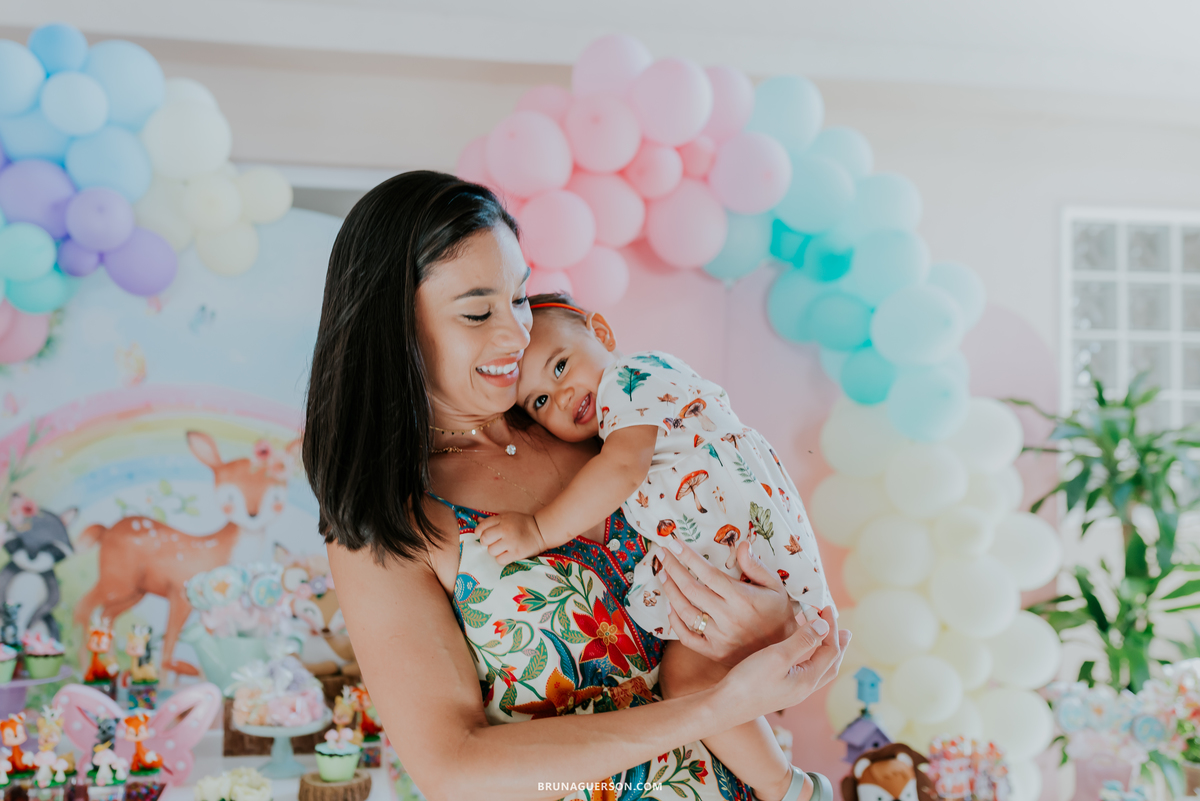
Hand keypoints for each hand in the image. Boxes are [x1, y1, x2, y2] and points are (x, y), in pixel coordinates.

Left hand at [474, 513, 545, 565]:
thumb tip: (478, 521)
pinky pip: (500, 560)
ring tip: (504, 548)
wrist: (541, 530)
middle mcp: (505, 529)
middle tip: (494, 543)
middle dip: (486, 543)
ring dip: (496, 551)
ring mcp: (511, 542)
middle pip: (484, 539)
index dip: (480, 533)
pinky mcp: (517, 553)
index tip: (485, 536)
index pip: (482, 527)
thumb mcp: (508, 517)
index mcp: (502, 519)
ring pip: (491, 551)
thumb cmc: (522, 524)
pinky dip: (502, 559)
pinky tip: (508, 554)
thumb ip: (492, 521)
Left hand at [658, 538, 805, 666]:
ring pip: (685, 612)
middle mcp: (728, 617)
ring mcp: (719, 637)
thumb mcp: (775, 586)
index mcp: (742, 598)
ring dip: (670, 591)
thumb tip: (742, 545)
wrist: (785, 651)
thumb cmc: (779, 614)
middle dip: (672, 569)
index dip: (688, 557)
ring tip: (663, 575)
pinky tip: (671, 607)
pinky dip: (675, 622)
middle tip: (661, 555)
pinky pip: (688, 637)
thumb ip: (756, 566)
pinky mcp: (714, 652)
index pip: (708, 573)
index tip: (674, 543)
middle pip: (691, 590)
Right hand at [718, 606, 849, 724]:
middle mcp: (804, 689)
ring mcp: (793, 693)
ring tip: (828, 641)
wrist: (725, 707)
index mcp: (808, 680)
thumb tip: (825, 626)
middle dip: (838, 646)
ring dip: (827, 654)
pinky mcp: (781, 692)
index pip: (830, 650)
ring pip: (820, 671)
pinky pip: (806, 674)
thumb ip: (803, 640)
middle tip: (844, 631)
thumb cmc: (749, 681)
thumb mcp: (777, 656)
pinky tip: (801, 655)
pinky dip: (812, 659)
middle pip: (831, 665)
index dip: (831, 627)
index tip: (825, 607)